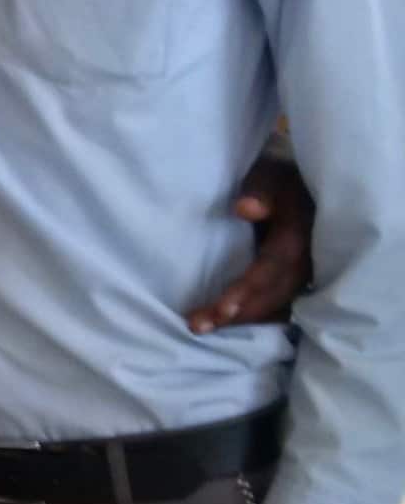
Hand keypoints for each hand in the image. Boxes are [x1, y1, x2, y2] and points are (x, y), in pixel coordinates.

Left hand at [186, 142, 315, 333]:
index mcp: (298, 235)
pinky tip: (225, 324)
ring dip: (242, 318)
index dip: (248, 289)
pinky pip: (277, 302)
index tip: (222, 310)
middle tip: (198, 327)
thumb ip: (260, 190)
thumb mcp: (270, 175)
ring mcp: (303, 271)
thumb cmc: (277, 179)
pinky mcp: (294, 277)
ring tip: (202, 328)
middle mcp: (305, 259)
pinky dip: (253, 315)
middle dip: (238, 313)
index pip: (272, 267)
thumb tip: (245, 209)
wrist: (300, 184)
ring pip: (276, 302)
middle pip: (273, 293)